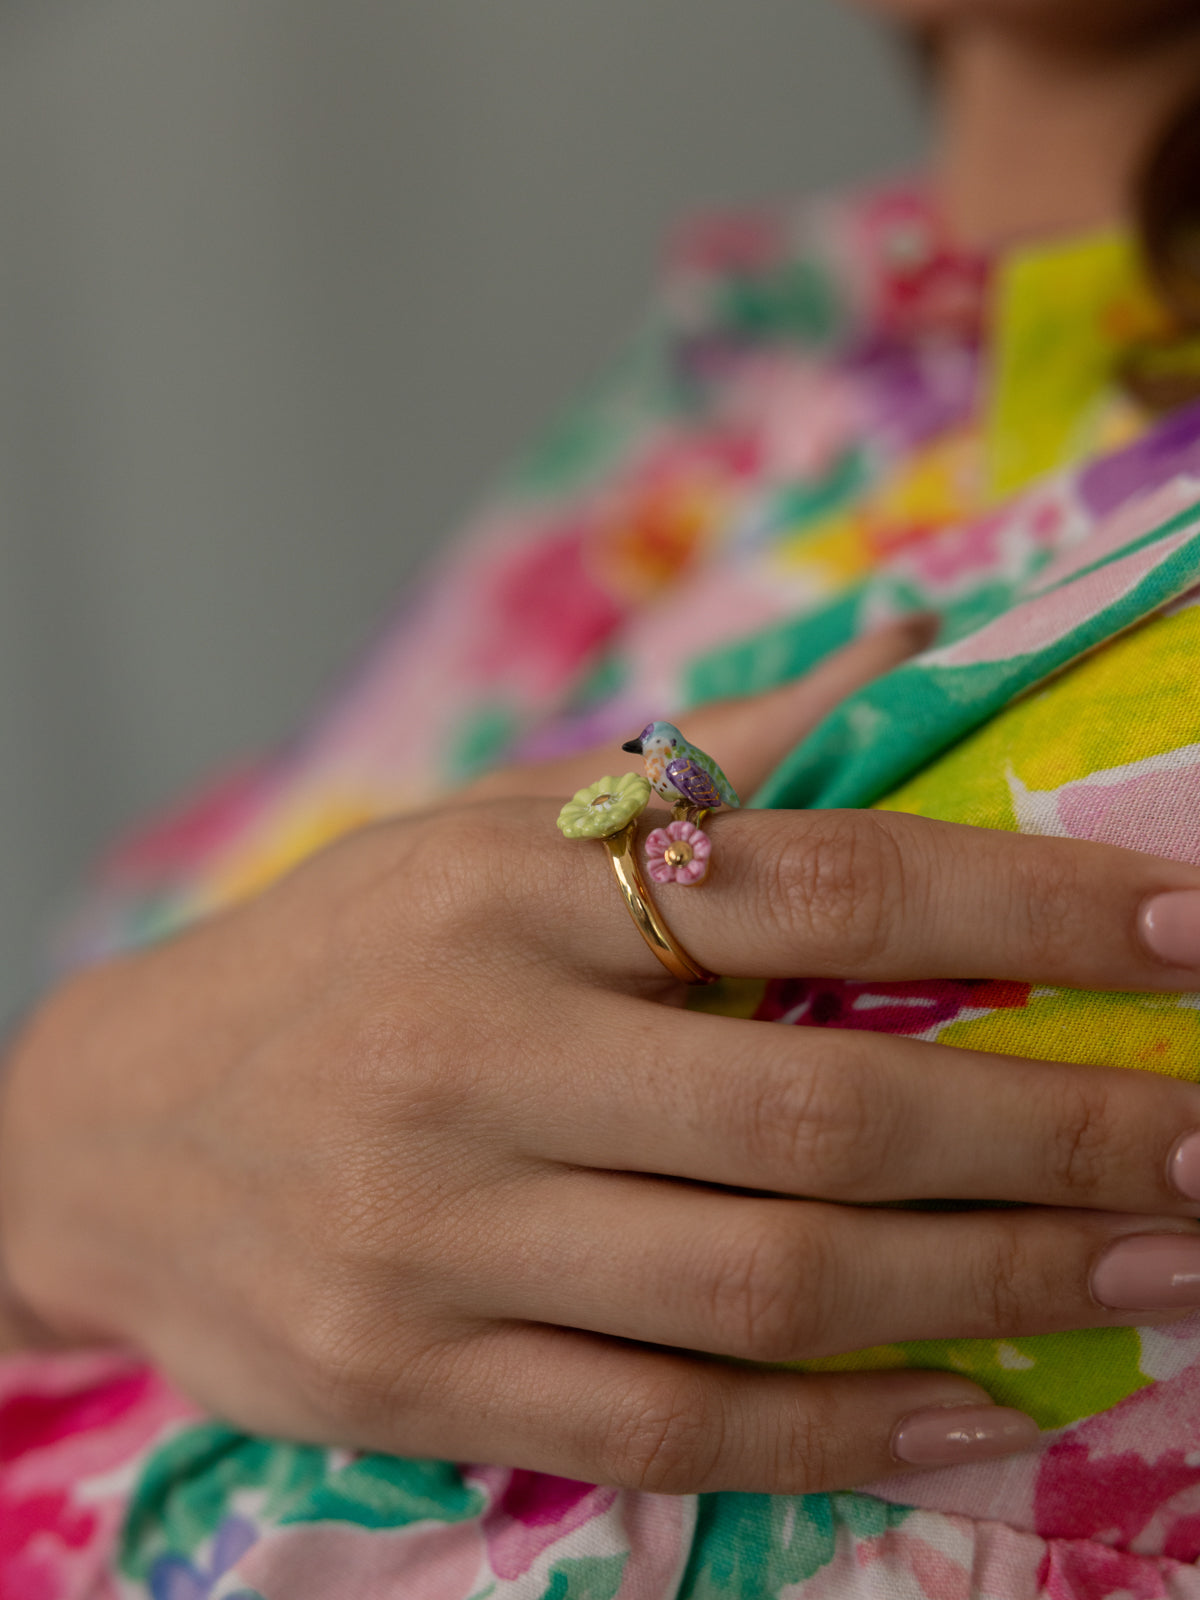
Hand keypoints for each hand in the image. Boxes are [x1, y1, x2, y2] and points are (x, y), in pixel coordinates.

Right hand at [6, 618, 1199, 1496]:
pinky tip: (975, 1415)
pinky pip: (666, 1430)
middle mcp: (470, 1057)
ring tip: (1151, 1279)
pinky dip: (844, 1436)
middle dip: (1053, 1133)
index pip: (811, 881)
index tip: (1182, 928)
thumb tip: (912, 646)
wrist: (111, 1131)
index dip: (1020, 903)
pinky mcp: (408, 1385)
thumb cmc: (339, 960)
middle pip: (819, 1108)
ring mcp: (434, 1241)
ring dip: (991, 1291)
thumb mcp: (485, 830)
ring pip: (768, 1287)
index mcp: (506, 887)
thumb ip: (705, 765)